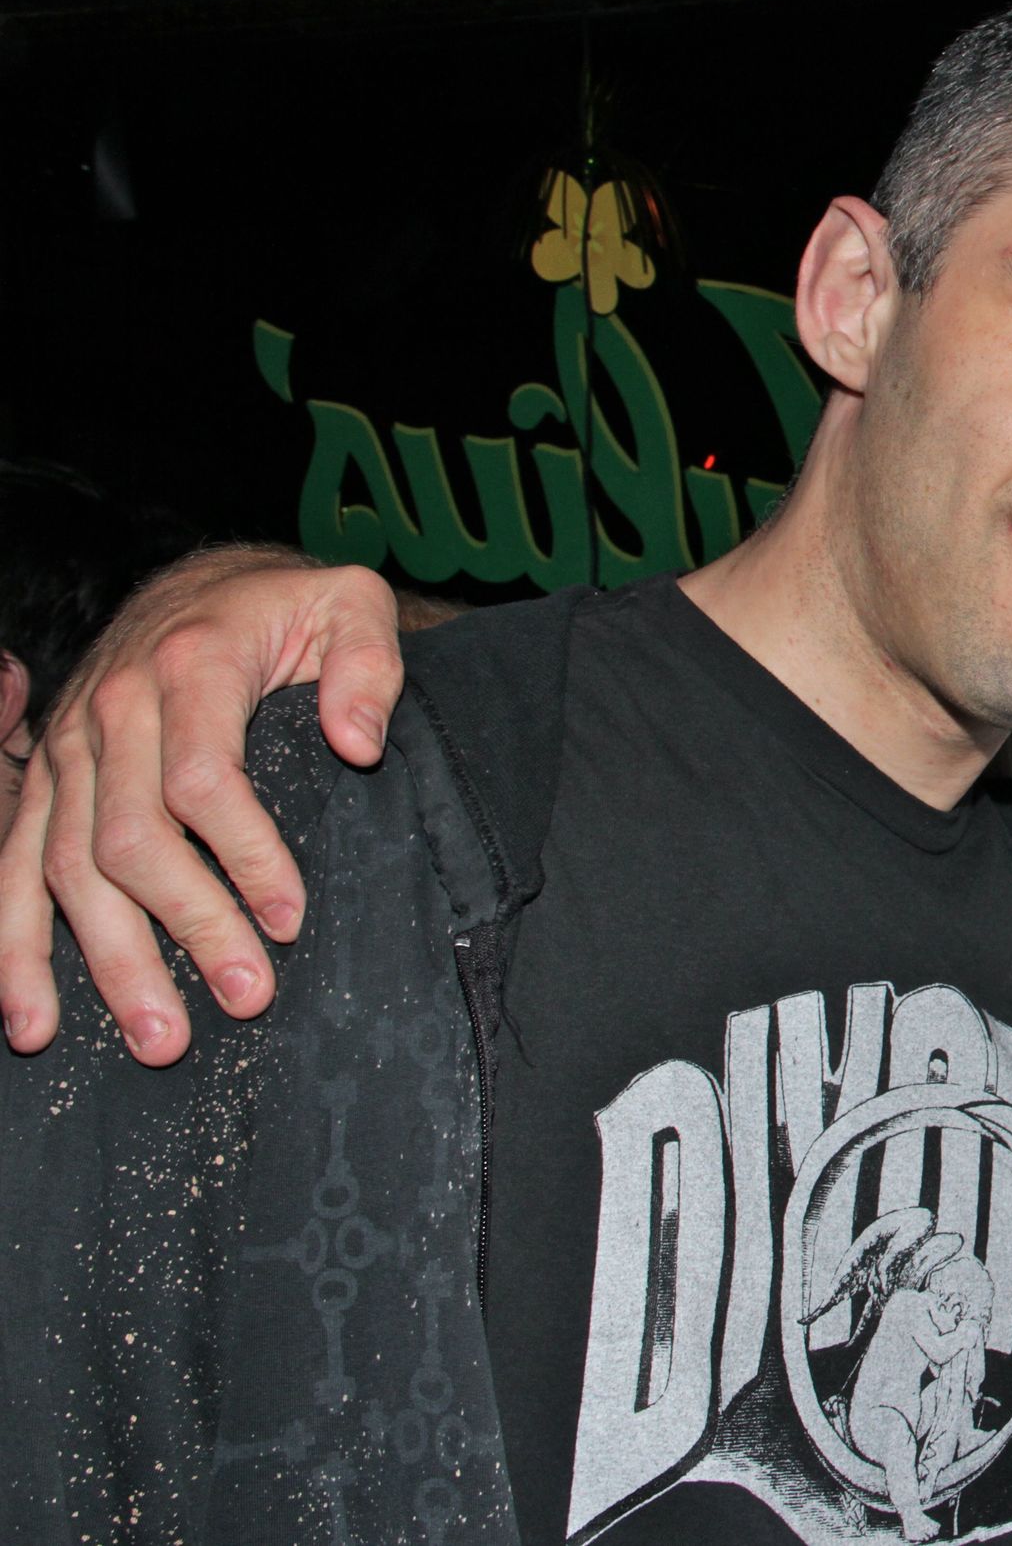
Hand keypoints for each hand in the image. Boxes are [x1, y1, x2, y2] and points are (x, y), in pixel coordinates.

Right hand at [0, 549, 405, 1062]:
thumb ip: (367, 666)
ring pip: (68, 870)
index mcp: (188, 669)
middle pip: (132, 839)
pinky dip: (16, 950)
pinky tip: (35, 1020)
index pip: (202, 780)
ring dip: (109, 961)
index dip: (245, 857)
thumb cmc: (287, 607)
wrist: (207, 585)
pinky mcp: (46, 781)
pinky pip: (13, 868)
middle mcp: (111, 711)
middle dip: (188, 926)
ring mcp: (68, 750)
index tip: (290, 920)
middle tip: (244, 997)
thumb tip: (359, 741)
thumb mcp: (351, 605)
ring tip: (161, 1037)